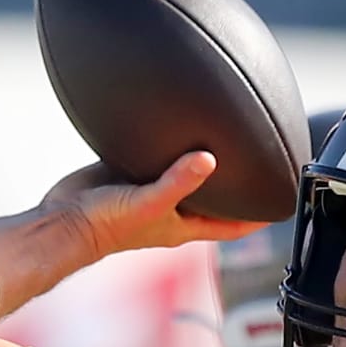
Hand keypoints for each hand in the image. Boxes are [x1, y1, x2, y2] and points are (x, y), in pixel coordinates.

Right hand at [42, 151, 266, 259]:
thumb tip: (209, 159)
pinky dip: (170, 142)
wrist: (62, 220)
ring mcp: (153, 189)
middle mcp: (174, 207)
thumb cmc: (106, 226)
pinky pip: (158, 155)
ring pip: (187, 172)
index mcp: (186, 224)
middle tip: (261, 156)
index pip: (234, 226)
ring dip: (204, 159)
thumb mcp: (148, 203)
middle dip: (237, 182)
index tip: (282, 200)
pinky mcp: (132, 171)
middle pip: (216, 197)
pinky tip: (177, 121)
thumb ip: (178, 182)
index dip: (260, 216)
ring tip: (226, 132)